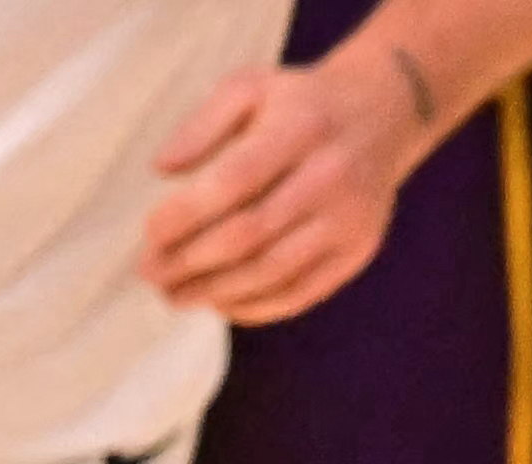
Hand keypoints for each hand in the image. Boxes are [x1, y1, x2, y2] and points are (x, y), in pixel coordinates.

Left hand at [143, 49, 440, 325]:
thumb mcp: (250, 89)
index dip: (185, 215)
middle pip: (249, 234)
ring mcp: (349, 219)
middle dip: (189, 261)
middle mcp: (332, 176)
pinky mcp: (357, 252)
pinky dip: (250, 306)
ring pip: (271, 272)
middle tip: (149, 272)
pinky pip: (297, 294)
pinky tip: (216, 302)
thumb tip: (160, 168)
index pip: (234, 182)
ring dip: (213, 292)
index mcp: (302, 128)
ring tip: (173, 295)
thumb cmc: (297, 105)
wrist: (383, 114)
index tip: (149, 233)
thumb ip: (201, 124)